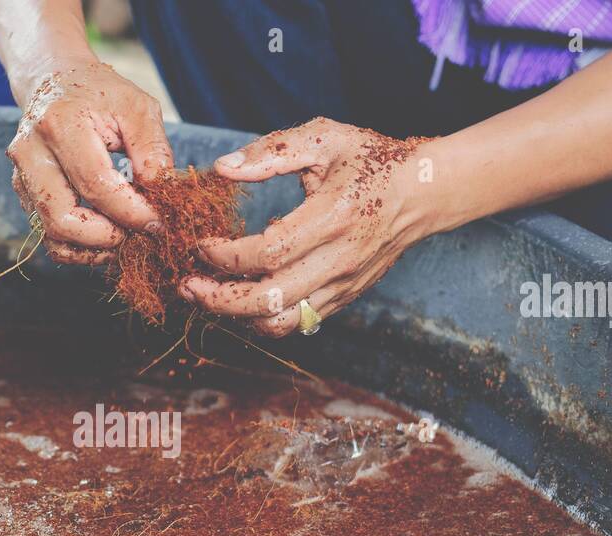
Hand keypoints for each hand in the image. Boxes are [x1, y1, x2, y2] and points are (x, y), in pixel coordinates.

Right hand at [6, 61, 172, 265]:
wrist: (54, 81)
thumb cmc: (100, 94)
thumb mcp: (137, 107)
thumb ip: (152, 150)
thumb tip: (160, 195)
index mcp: (60, 124)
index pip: (95, 184)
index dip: (130, 212)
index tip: (157, 222)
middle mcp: (31, 152)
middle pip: (63, 219)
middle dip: (106, 238)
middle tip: (137, 234)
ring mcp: (22, 175)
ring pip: (52, 234)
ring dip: (91, 248)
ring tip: (122, 238)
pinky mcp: (24, 192)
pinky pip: (48, 234)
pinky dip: (78, 246)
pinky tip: (104, 236)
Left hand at [180, 118, 434, 336]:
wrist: (423, 191)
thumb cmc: (371, 159)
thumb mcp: (324, 138)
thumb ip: (272, 151)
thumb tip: (223, 168)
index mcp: (332, 217)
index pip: (267, 252)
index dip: (225, 255)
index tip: (199, 244)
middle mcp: (339, 259)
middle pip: (268, 299)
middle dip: (219, 298)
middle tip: (187, 285)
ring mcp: (343, 284)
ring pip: (282, 321)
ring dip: (237, 316)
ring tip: (208, 296)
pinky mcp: (344, 297)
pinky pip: (298, 322)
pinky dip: (263, 317)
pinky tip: (241, 297)